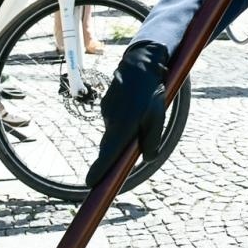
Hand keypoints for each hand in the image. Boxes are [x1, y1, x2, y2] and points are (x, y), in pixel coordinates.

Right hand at [85, 41, 169, 188]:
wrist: (140, 65)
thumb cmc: (151, 93)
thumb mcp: (157, 117)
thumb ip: (152, 140)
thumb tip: (149, 157)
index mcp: (123, 127)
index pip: (107, 154)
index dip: (99, 170)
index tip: (89, 182)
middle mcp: (111, 121)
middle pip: (109, 147)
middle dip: (113, 155)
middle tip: (119, 159)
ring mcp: (107, 112)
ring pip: (113, 132)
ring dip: (123, 133)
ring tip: (141, 118)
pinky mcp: (106, 105)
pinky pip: (114, 120)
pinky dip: (122, 121)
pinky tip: (134, 109)